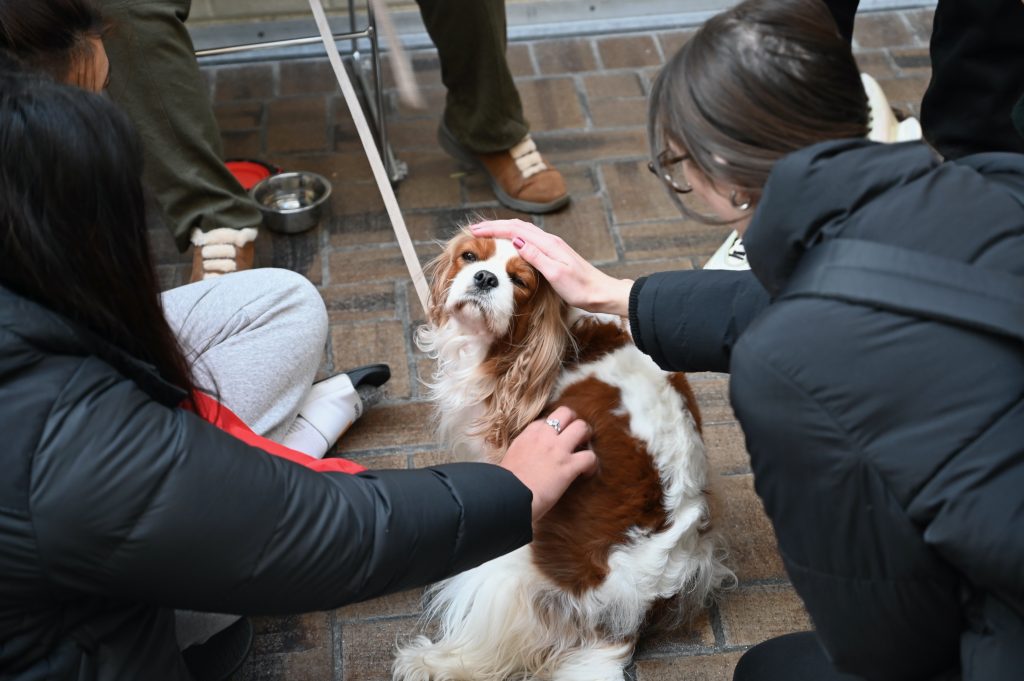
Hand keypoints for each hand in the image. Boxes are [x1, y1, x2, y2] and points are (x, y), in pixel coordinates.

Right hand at [470, 220, 632, 316]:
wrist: (601, 293)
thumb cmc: (581, 288)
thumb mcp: (556, 275)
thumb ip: (536, 256)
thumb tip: (516, 240)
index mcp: (548, 244)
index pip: (515, 230)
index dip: (494, 229)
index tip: (475, 230)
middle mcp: (549, 241)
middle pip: (517, 226)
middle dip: (495, 225)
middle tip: (474, 229)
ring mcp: (552, 246)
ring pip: (522, 230)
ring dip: (503, 229)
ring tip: (486, 232)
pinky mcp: (553, 253)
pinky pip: (528, 238)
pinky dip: (513, 236)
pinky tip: (509, 242)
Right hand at [500, 406, 597, 521]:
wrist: (509, 497)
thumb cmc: (505, 484)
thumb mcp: (510, 458)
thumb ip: (522, 451)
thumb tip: (527, 458)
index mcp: (528, 435)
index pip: (546, 419)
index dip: (555, 428)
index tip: (556, 438)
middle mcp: (544, 437)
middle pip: (566, 413)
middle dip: (574, 422)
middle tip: (576, 436)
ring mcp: (558, 449)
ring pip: (582, 427)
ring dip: (586, 437)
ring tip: (584, 449)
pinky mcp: (569, 466)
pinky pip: (590, 457)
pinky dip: (592, 464)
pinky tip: (587, 473)